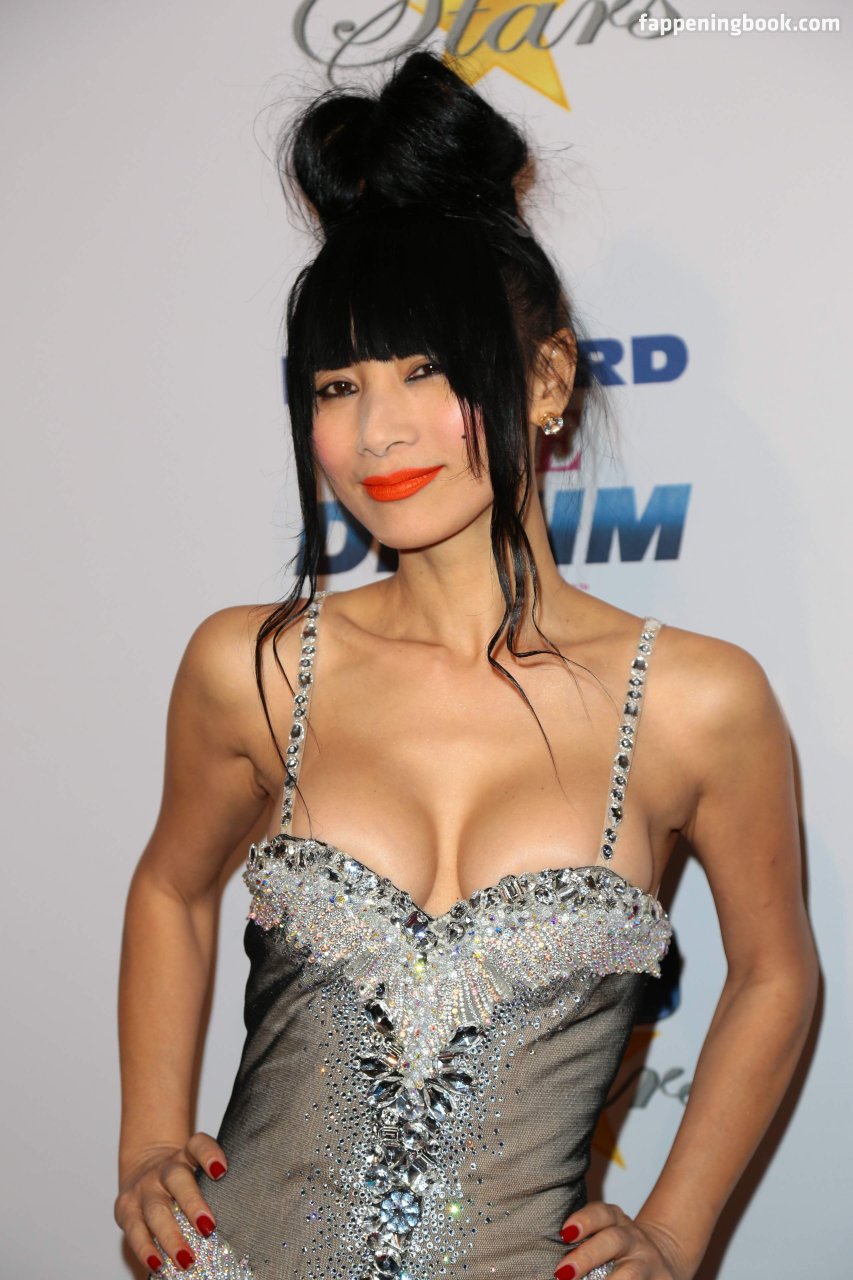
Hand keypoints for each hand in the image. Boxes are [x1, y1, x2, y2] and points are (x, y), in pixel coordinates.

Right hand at [114, 1132, 227, 1273]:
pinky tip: (157, 1264)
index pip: (198, 1145)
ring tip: (186, 1258)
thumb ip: (214, 1188)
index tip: (221, 1170)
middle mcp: (164, 1168)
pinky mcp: (126, 1209)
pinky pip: (134, 1231)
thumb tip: (241, 1222)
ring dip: (170, 1236)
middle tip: (208, 1227)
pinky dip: (145, 1249)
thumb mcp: (196, 1171)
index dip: (209, 1155)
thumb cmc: (181, 1177)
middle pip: (177, 1180)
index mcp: (186, 1155)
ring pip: (155, 1210)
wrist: (144, 1167)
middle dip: (192, 1205)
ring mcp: (143, 1188)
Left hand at [555, 1201, 689, 1279]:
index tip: (564, 1234)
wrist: (661, 1260)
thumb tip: (556, 1265)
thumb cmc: (618, 1250)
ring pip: (630, 1273)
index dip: (584, 1221)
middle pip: (612, 1240)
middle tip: (563, 1273)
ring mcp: (647, 1263)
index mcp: (616, 1221)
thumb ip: (582, 1242)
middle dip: (586, 1257)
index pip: (601, 1213)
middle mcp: (633, 1239)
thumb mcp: (605, 1234)